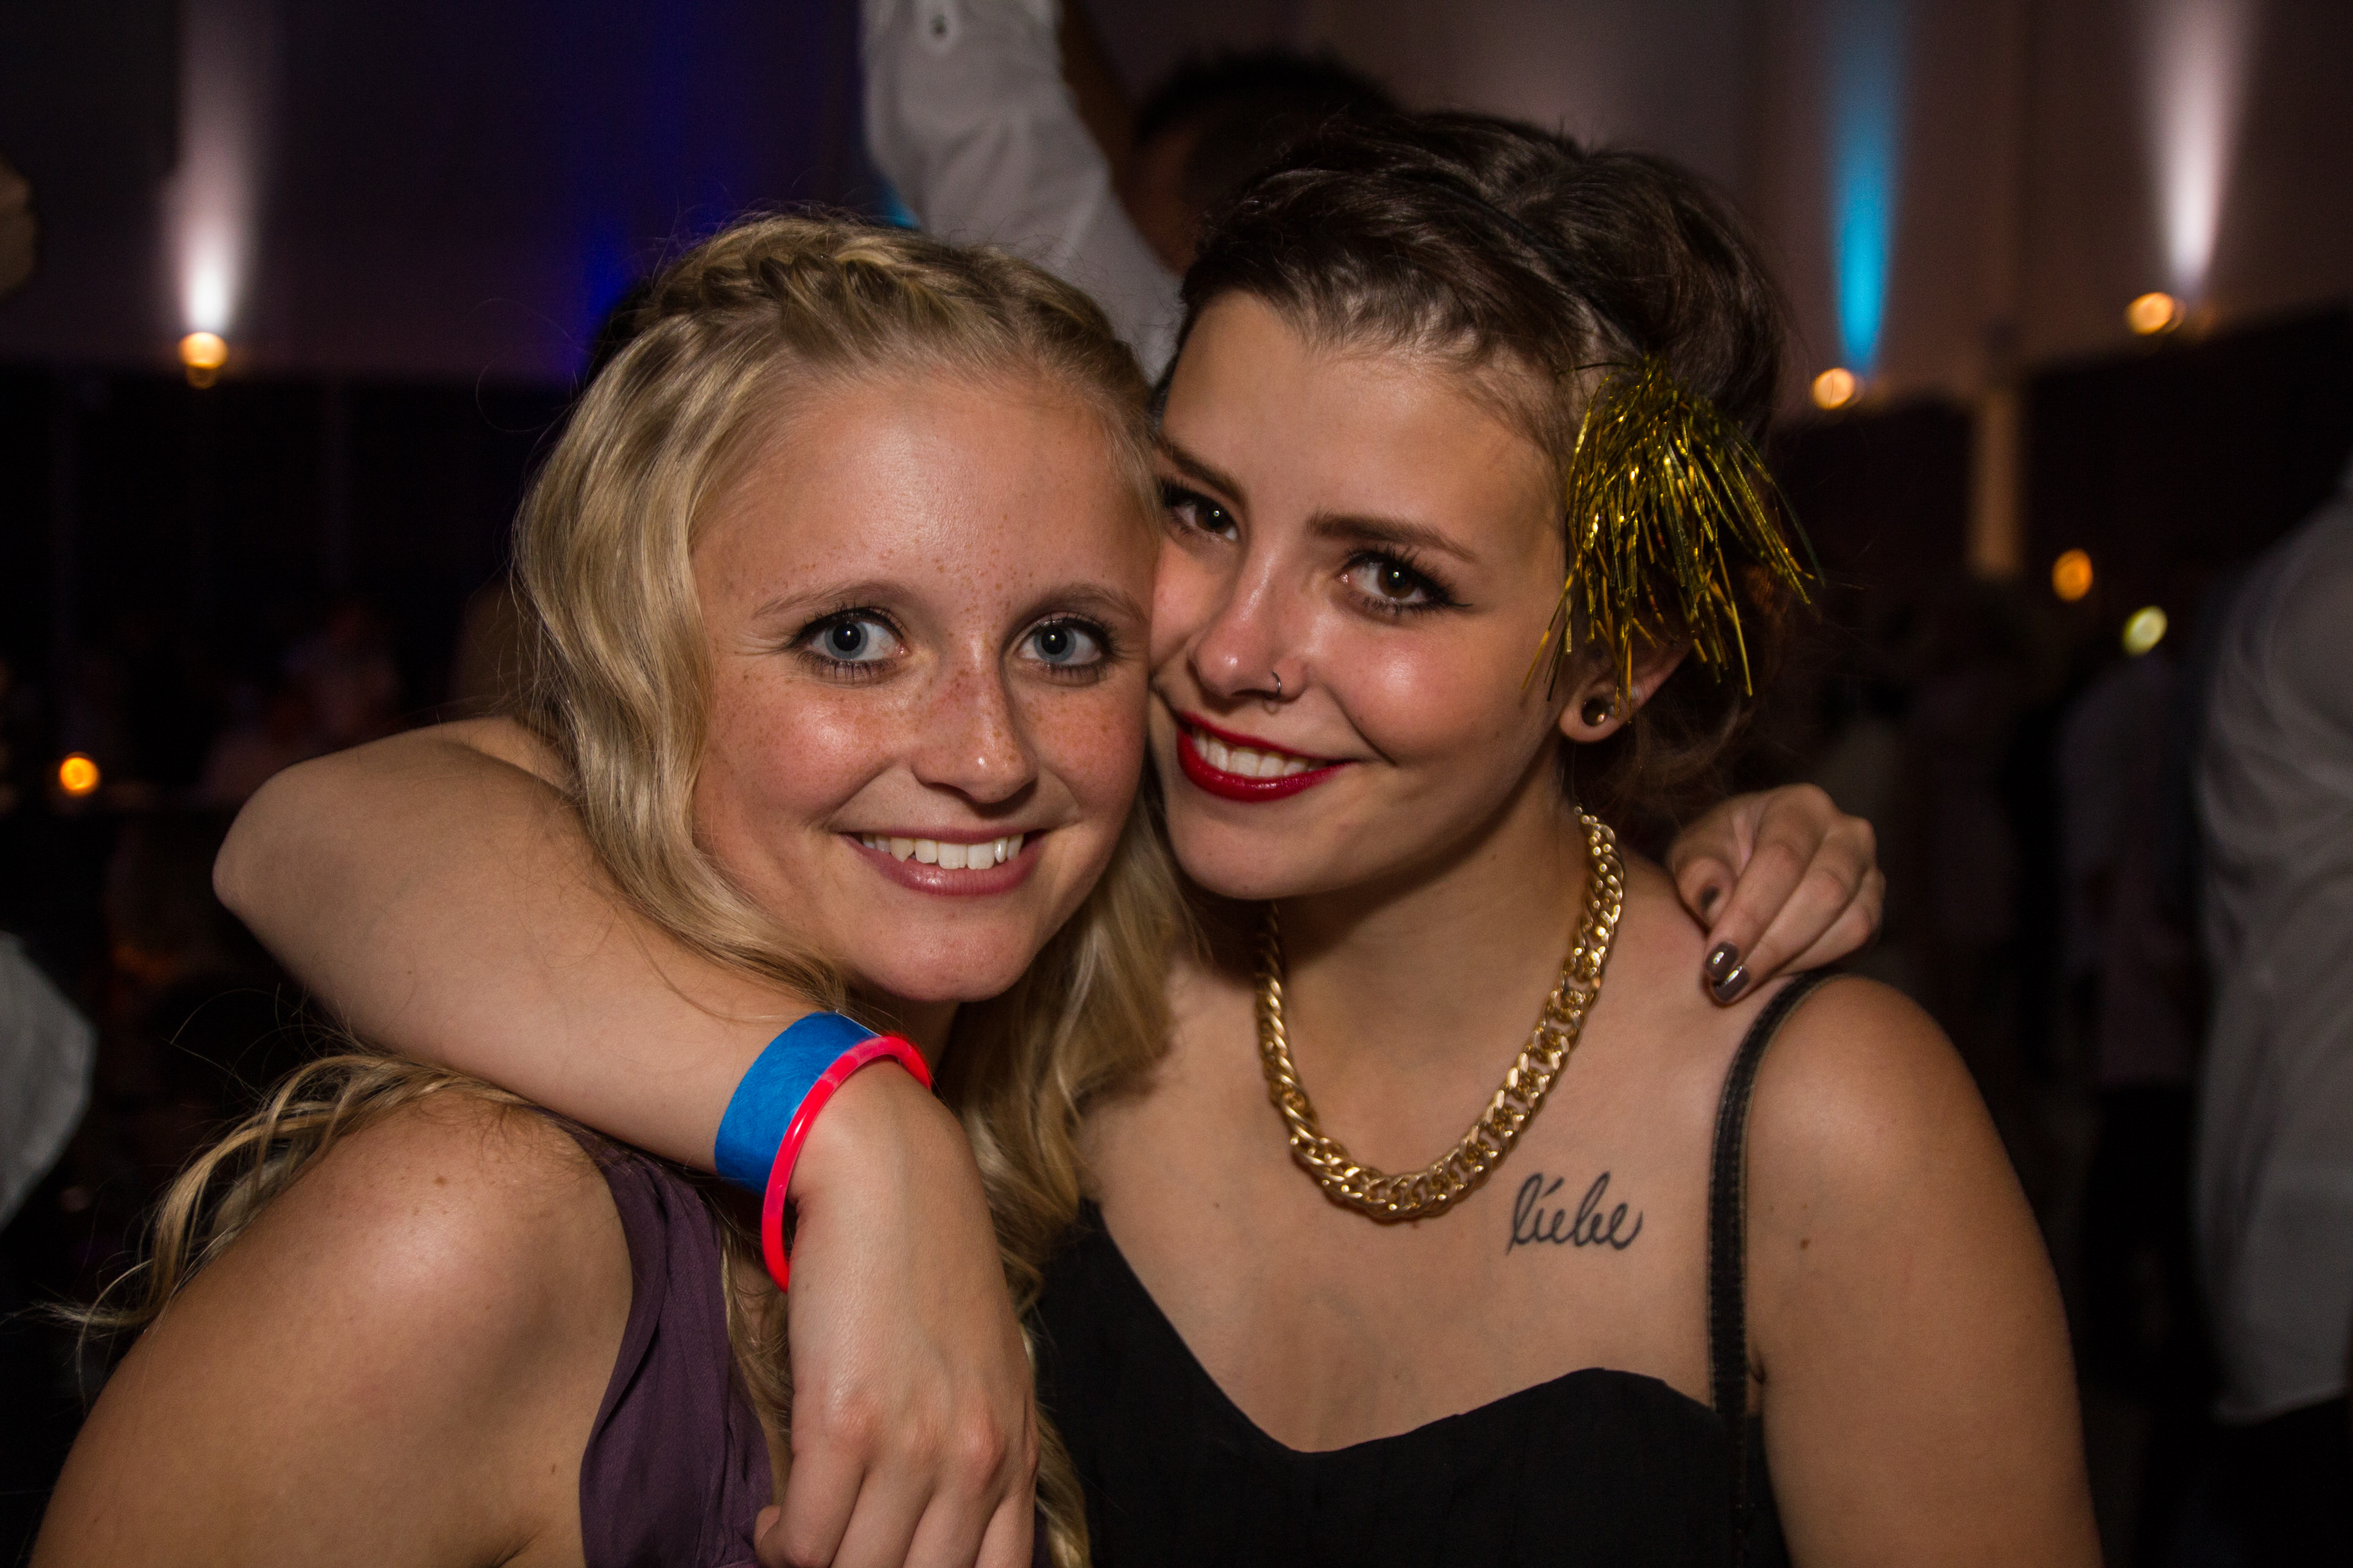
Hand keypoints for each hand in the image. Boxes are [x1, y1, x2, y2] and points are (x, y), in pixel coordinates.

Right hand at [754, 1065, 1037, 1567]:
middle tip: (835, 1551)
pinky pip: (805, 1539)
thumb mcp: (991, 1374)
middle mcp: (977, 1460)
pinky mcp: (846, 1424)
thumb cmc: (931, 1274)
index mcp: (1016, 1454)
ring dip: (814, 1564)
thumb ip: (985, 1457)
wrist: (891, 1180)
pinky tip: (776, 1517)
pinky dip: (780, 1541)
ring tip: (799, 1536)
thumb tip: (939, 1539)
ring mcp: (915, 1445)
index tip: (888, 1560)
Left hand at [1666, 783, 1883, 1003]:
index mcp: (1800, 805)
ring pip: (1847, 923)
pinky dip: (1811, 963)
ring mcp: (1870, 870)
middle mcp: (1847, 832)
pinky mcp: (1874, 907)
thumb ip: (1699, 873)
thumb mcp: (1694, 854)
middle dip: (1770, 945)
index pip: (1782, 859)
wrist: (1749, 867)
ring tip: (1740, 981)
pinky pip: (1856, 941)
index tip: (1716, 959)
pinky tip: (1770, 972)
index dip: (1750, 914)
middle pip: (1822, 892)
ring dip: (1790, 960)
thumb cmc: (1718, 855)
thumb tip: (1717, 904)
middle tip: (1726, 981)